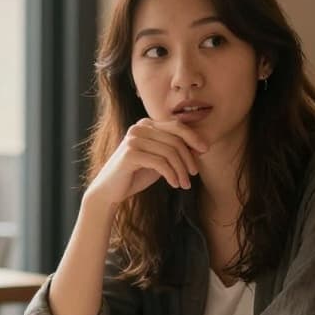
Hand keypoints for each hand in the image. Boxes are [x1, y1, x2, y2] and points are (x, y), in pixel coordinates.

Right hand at [85, 119, 208, 207]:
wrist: (110, 190)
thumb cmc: (135, 175)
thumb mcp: (160, 161)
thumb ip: (176, 152)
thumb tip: (201, 147)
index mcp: (146, 124)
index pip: (176, 126)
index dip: (193, 137)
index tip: (205, 151)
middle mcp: (139, 128)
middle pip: (175, 139)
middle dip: (188, 158)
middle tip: (194, 174)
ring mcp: (133, 139)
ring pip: (169, 152)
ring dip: (181, 170)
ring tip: (185, 184)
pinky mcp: (130, 154)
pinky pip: (160, 163)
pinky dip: (171, 175)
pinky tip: (175, 184)